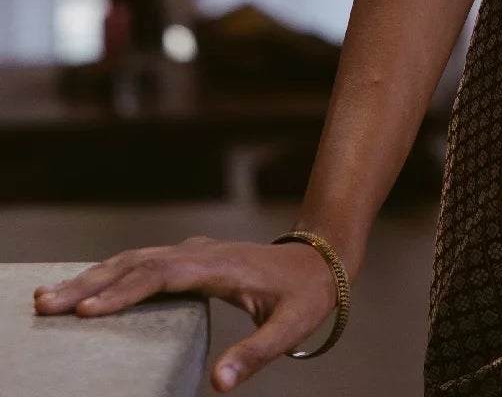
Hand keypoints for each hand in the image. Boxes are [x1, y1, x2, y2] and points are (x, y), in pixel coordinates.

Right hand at [32, 235, 341, 390]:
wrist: (323, 256)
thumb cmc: (306, 295)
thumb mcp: (290, 327)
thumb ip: (256, 354)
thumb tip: (219, 386)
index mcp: (219, 267)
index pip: (162, 274)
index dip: (124, 292)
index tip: (87, 311)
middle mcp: (201, 253)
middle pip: (137, 263)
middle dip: (90, 283)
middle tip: (45, 303)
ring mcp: (193, 252)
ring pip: (135, 259)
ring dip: (93, 277)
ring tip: (49, 297)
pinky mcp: (189, 259)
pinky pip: (142, 263)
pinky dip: (109, 274)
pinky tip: (85, 289)